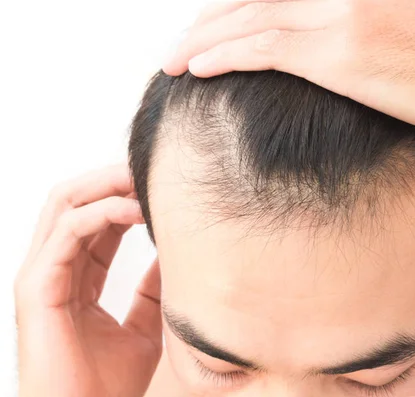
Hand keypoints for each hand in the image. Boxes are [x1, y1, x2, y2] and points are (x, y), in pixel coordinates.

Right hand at [14, 165, 161, 396]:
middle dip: (113, 179)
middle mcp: (54, 267)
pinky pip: (67, 232)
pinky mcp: (36, 287)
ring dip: (107, 185)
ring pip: (65, 204)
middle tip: (152, 168)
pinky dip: (102, 213)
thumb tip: (176, 255)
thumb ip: (154, 289)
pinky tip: (137, 210)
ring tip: (145, 179)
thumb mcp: (146, 325)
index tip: (163, 184)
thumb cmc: (109, 384)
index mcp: (76, 275)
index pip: (97, 218)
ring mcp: (41, 274)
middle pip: (76, 200)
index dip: (127, 195)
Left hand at [162, 0, 414, 144]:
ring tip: (174, 61)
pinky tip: (197, 68)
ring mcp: (340, 16)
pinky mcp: (341, 51)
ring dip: (203, 41)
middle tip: (181, 45)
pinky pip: (264, 48)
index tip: (214, 27)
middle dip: (210, 22)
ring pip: (250, 20)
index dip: (238, 8)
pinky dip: (224, 55)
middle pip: (255, 0)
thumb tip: (357, 51)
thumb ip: (376, 29)